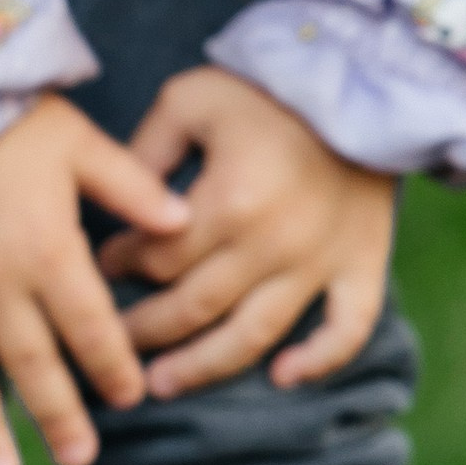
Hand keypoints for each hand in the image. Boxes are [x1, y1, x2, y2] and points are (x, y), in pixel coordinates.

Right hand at [0, 95, 190, 464]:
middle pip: (33, 366)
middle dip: (59, 416)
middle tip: (78, 460)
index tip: (130, 397)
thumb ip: (131, 188)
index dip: (114, 366)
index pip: (92, 326)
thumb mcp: (81, 143)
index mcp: (48, 254)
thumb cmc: (7, 119)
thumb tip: (181, 224)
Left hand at [96, 67, 395, 397]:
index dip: (119, 268)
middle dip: (140, 333)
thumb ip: (143, 155)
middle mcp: (276, 243)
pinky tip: (282, 377)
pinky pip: (348, 328)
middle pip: (191, 310)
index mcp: (231, 202)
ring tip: (161, 384)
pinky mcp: (363, 263)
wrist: (365, 80)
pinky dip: (319, 360)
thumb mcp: (190, 100)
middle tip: (109, 343)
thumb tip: (114, 209)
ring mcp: (321, 260)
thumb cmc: (266, 89)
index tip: (100, 268)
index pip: (156, 261)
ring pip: (251, 336)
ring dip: (202, 368)